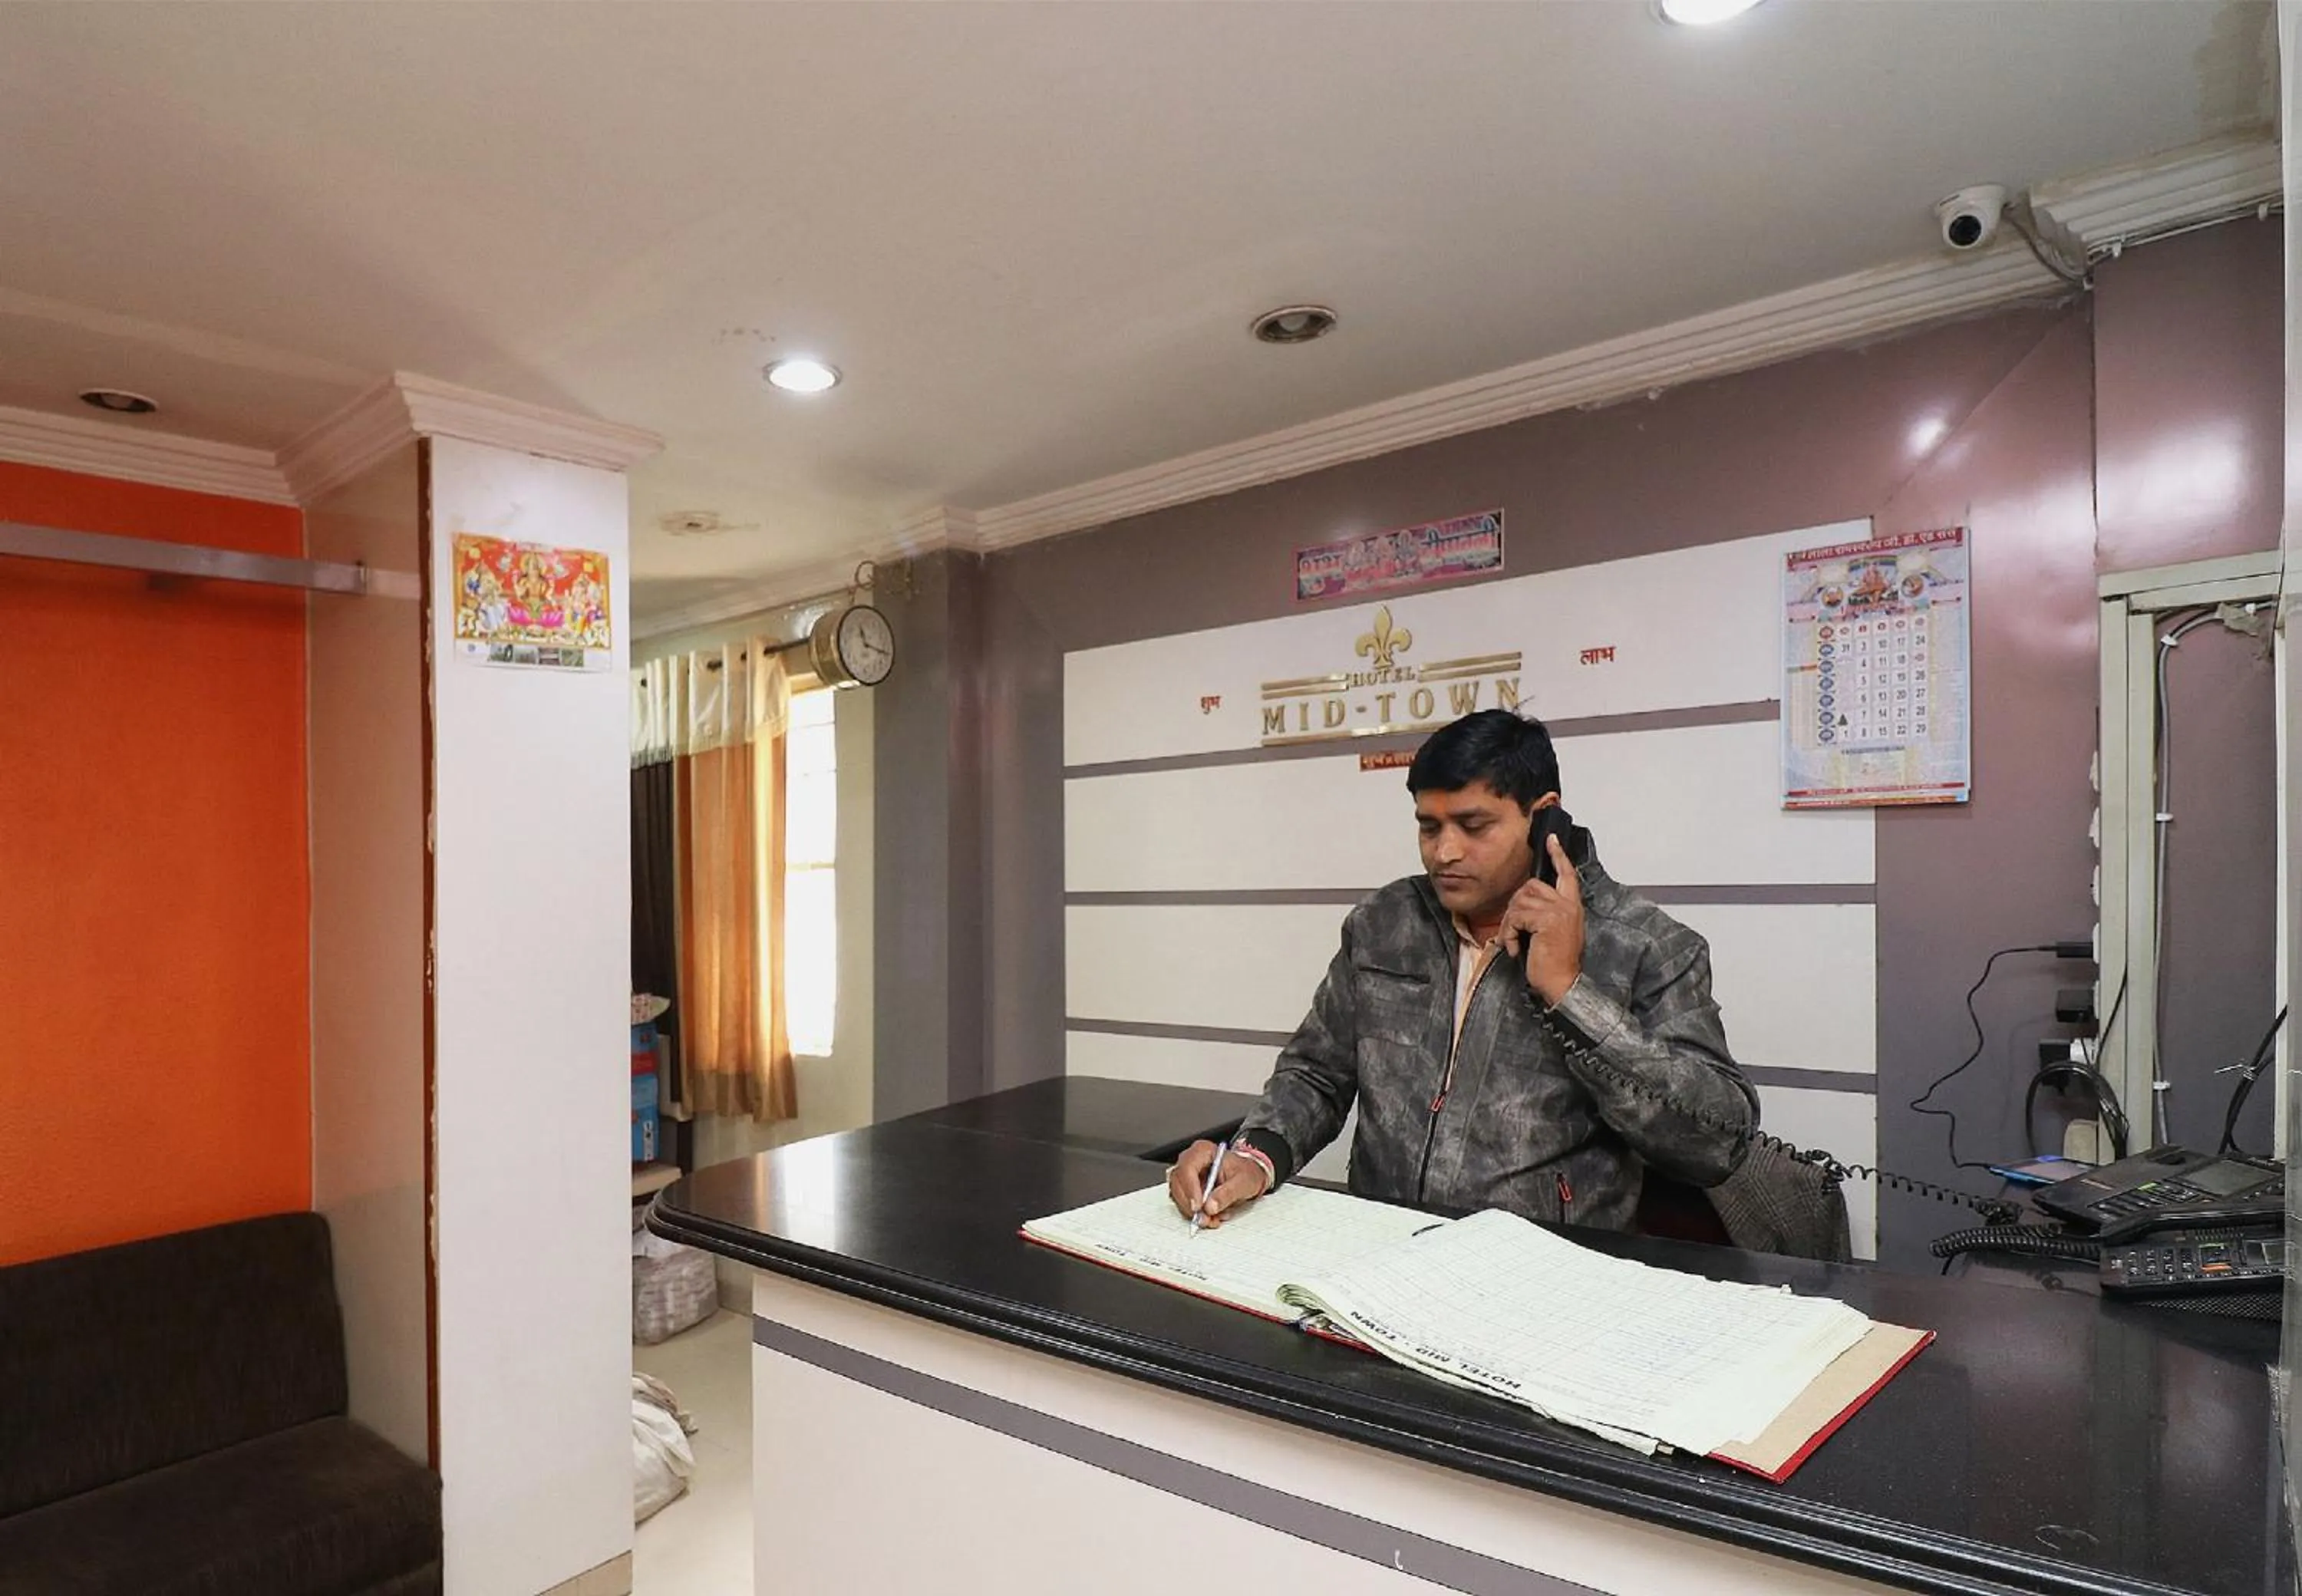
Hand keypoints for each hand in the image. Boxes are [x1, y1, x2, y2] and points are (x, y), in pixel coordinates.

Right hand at [1165, 1140, 1268, 1228]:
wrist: (1250, 1177)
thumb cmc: (1247, 1172)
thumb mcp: (1243, 1182)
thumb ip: (1227, 1193)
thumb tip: (1210, 1206)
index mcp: (1204, 1151)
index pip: (1188, 1167)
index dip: (1190, 1188)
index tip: (1198, 1205)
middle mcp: (1192, 1161)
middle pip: (1178, 1182)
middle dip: (1189, 1204)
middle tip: (1203, 1218)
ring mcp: (1188, 1176)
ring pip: (1178, 1195)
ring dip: (1192, 1211)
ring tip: (1212, 1219)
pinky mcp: (1188, 1189)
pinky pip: (1184, 1203)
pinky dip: (1195, 1214)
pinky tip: (1211, 1217)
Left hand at [1499, 834, 1584, 1006]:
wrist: (1562, 983)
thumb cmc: (1554, 963)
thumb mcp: (1555, 932)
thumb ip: (1547, 913)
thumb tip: (1526, 900)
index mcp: (1572, 907)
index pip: (1567, 874)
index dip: (1559, 855)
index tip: (1551, 839)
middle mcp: (1568, 905)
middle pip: (1531, 886)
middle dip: (1515, 906)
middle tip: (1513, 929)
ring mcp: (1558, 911)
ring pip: (1520, 901)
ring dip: (1509, 923)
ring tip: (1513, 942)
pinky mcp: (1546, 920)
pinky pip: (1516, 916)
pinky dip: (1508, 933)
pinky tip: (1514, 948)